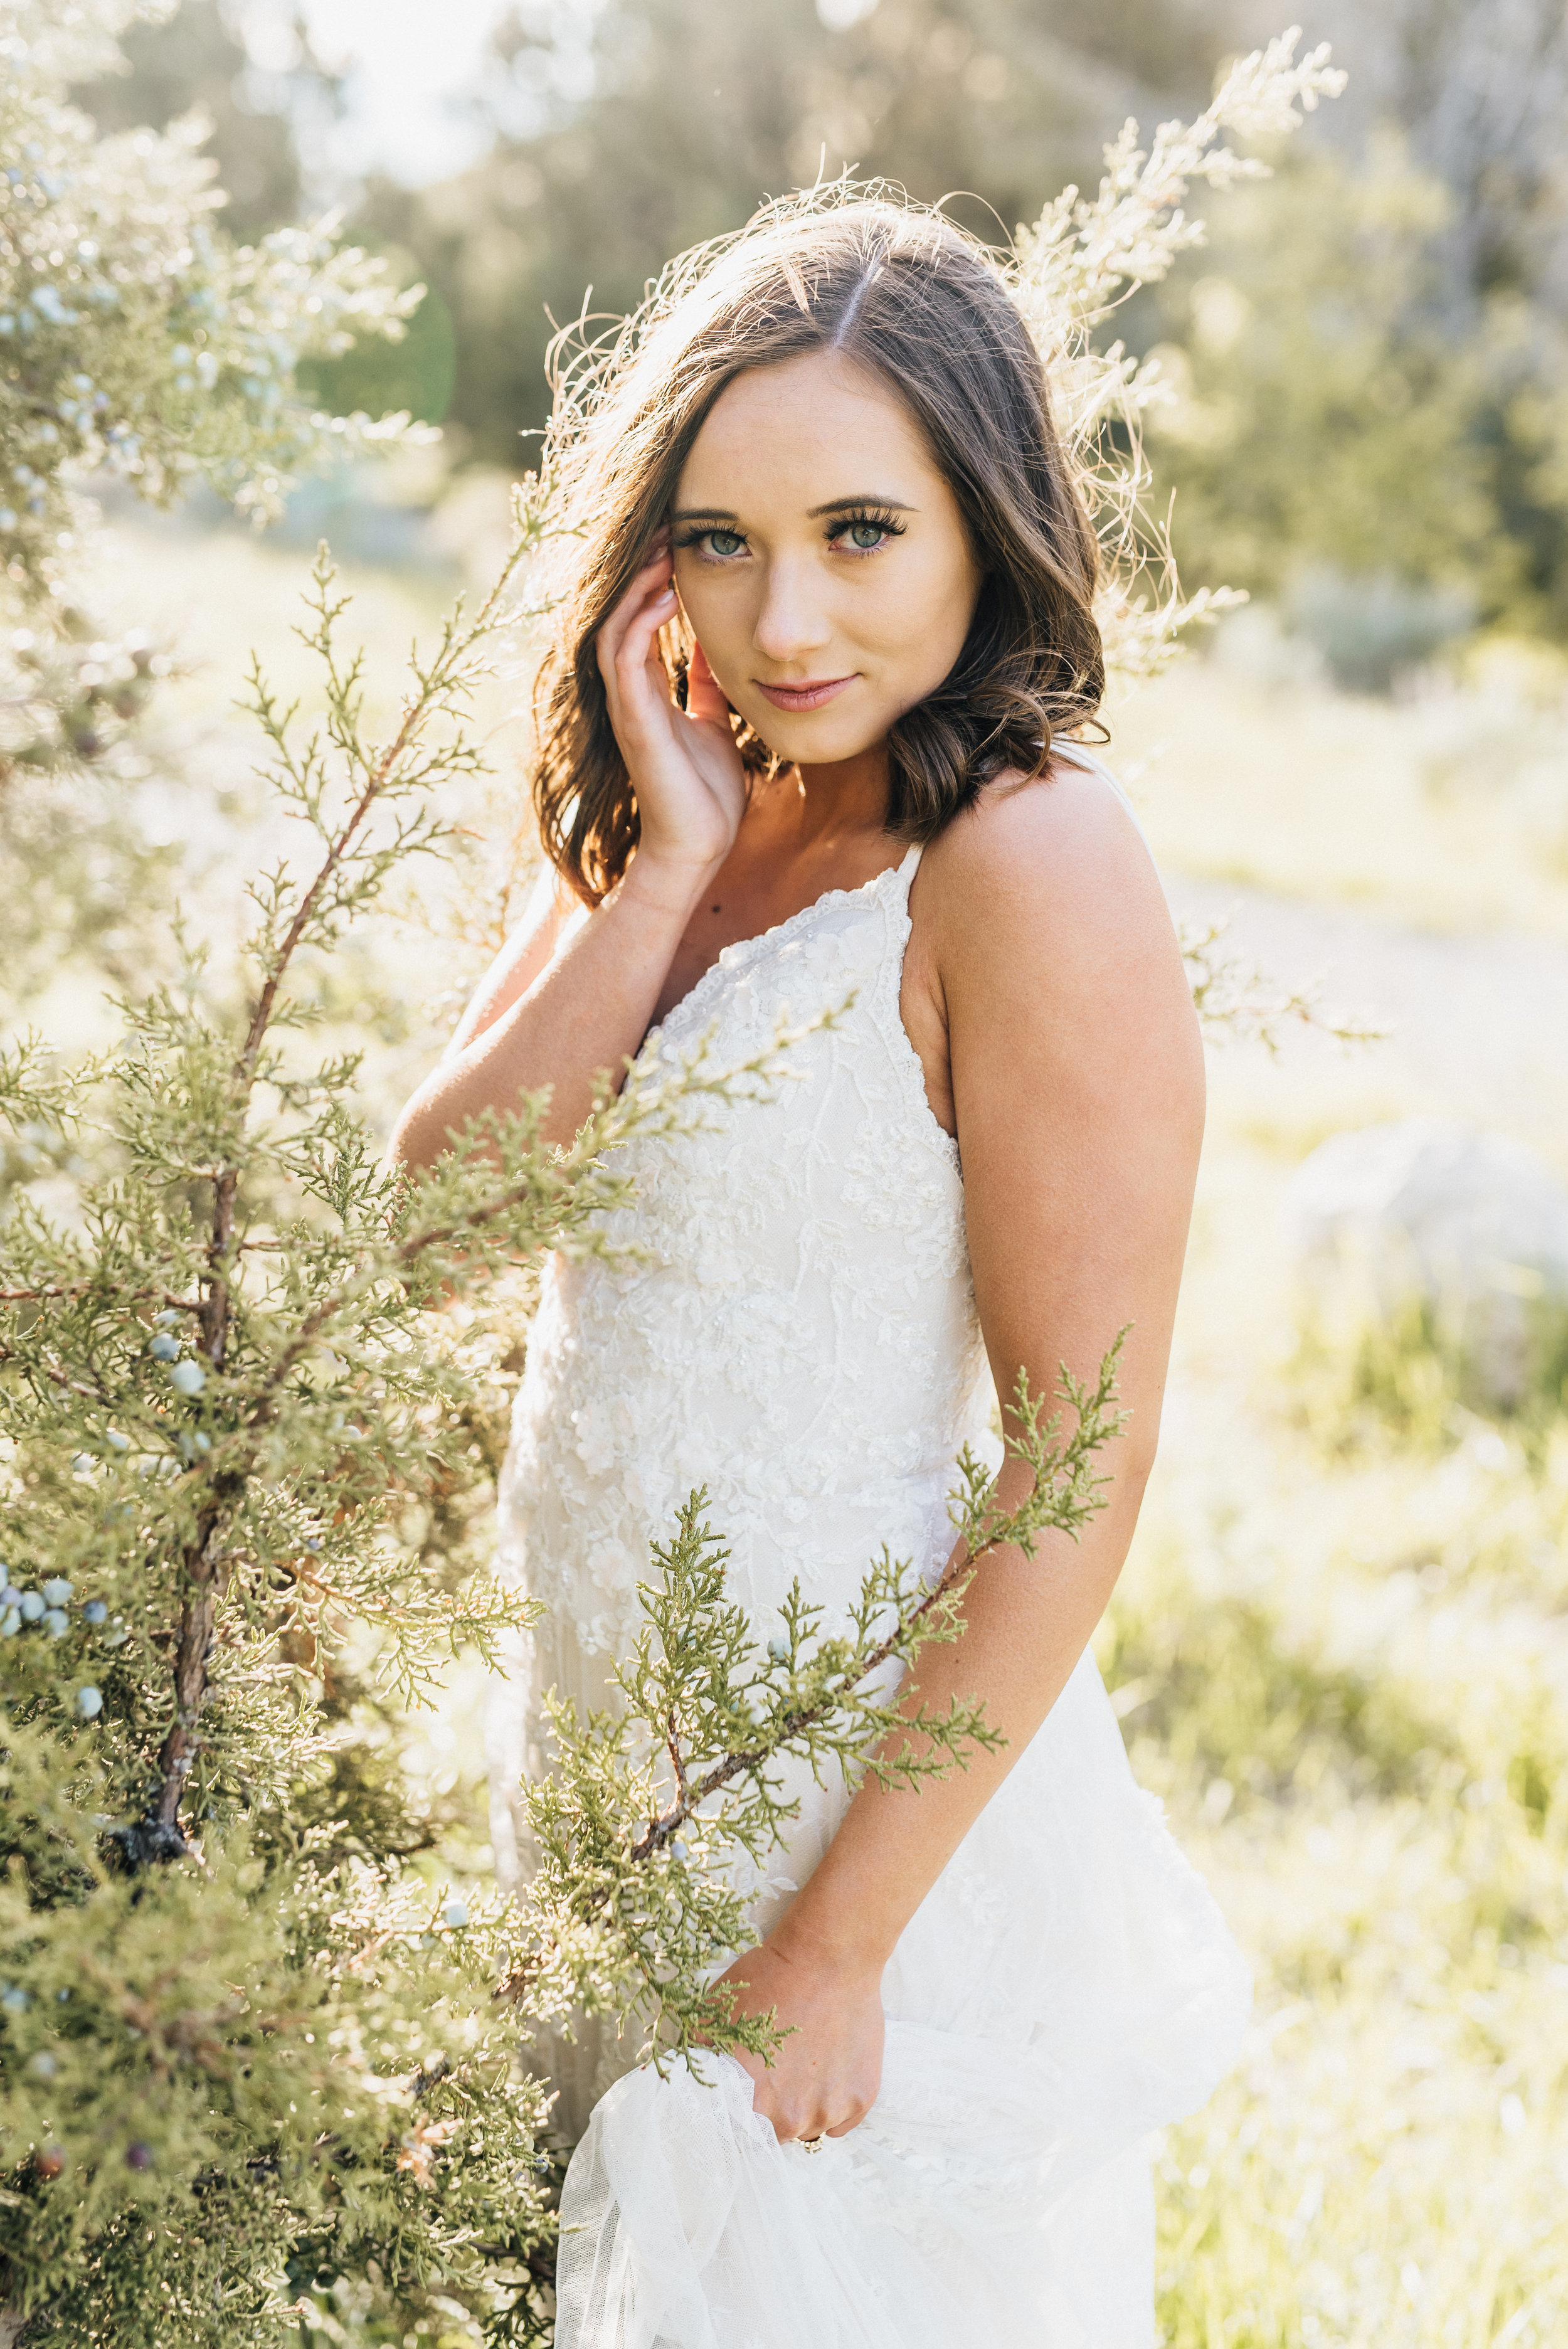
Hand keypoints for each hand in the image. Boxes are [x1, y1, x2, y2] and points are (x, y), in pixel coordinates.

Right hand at [595, 534, 747, 890]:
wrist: (699, 846)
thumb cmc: (707, 792)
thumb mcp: (714, 723)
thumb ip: (707, 687)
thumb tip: (717, 649)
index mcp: (648, 689)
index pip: (640, 618)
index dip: (655, 579)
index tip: (681, 543)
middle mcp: (630, 692)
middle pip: (620, 612)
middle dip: (641, 569)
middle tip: (669, 528)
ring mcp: (627, 705)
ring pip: (615, 626)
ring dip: (637, 587)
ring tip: (664, 550)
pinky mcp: (633, 721)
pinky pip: (625, 658)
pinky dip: (643, 624)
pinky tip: (667, 598)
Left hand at [707, 1925, 884, 2143]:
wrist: (830, 1955)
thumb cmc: (771, 1977)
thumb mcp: (715, 2014)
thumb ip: (699, 2058)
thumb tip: (671, 2084)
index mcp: (751, 2103)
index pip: (737, 2136)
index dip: (738, 2115)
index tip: (744, 2093)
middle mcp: (792, 2118)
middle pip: (774, 2135)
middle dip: (770, 2111)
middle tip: (775, 2071)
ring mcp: (831, 2110)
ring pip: (809, 2128)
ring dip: (804, 2106)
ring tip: (804, 2063)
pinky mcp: (862, 2099)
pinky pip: (841, 2121)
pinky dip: (833, 2102)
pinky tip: (827, 2068)